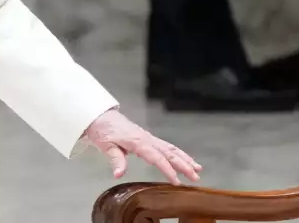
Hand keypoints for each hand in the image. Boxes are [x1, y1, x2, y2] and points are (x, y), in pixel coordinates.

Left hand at [84, 109, 201, 184]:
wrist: (100, 116)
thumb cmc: (102, 131)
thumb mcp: (106, 146)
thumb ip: (116, 159)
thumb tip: (118, 174)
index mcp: (137, 141)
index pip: (157, 157)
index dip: (168, 170)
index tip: (177, 182)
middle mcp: (146, 139)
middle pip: (168, 152)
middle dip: (184, 165)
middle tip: (196, 177)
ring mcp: (148, 137)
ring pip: (170, 148)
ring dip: (185, 158)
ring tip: (198, 169)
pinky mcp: (148, 138)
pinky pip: (166, 146)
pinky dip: (178, 153)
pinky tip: (185, 160)